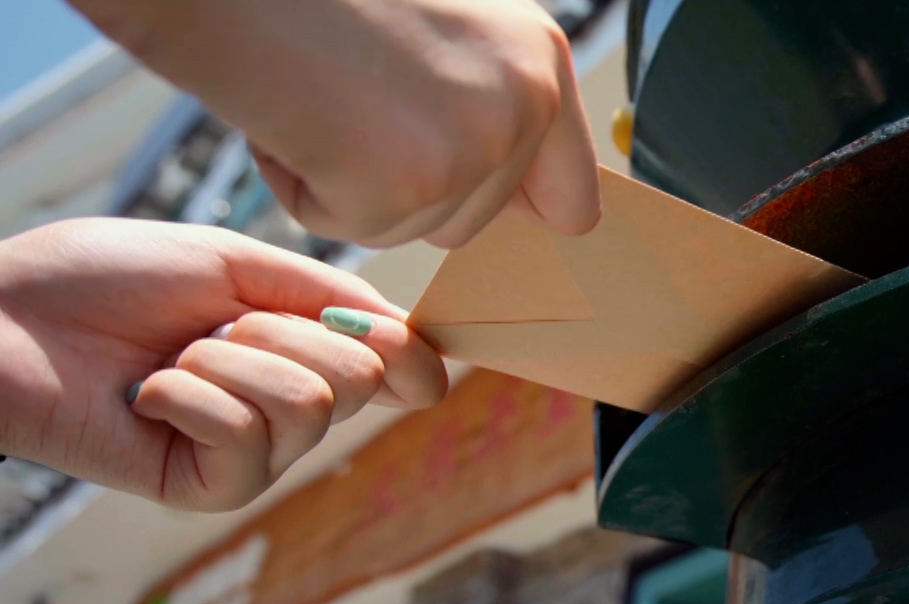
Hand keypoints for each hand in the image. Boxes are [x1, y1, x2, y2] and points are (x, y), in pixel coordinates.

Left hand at [0, 219, 446, 511]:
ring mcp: (252, 456)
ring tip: (170, 359)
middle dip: (282, 331)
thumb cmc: (101, 282)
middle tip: (211, 326)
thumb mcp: (232, 262)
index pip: (401, 371)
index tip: (387, 330)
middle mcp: (287, 410)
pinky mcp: (209, 490)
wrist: (3, 317)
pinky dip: (189, 398)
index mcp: (301, 352)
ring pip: (307, 406)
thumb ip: (327, 294)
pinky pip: (246, 440)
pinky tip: (147, 396)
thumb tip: (414, 336)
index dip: (409, 351)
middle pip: (360, 380)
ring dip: (225, 360)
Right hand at [76, 0, 601, 248]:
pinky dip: (305, 187)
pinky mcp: (407, 187)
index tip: (465, 192)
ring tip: (319, 97)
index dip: (513, 207)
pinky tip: (290, 115)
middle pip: (474, 222)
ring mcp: (472, 148)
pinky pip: (352, 226)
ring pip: (414, 228)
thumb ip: (491, 100)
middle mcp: (525, 103)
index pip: (573, 198)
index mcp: (541, 58)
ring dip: (353, 184)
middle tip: (347, 99)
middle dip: (405, 186)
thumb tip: (516, 192)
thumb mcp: (443, 26)